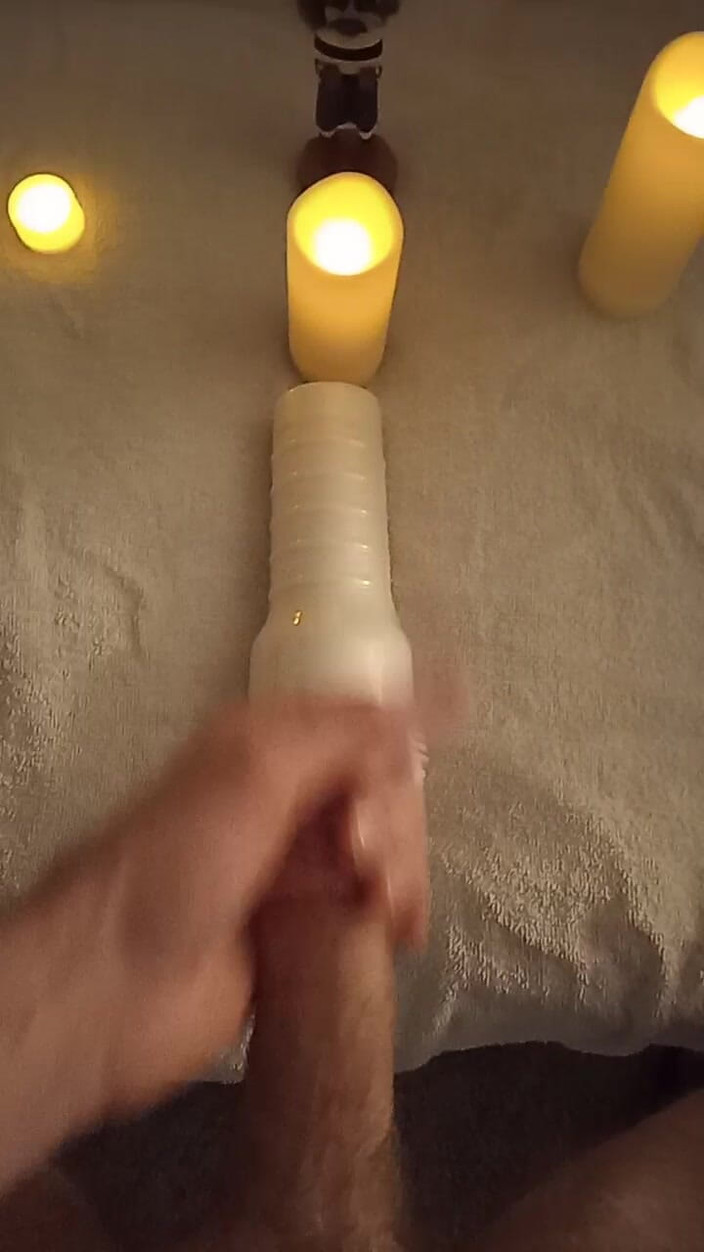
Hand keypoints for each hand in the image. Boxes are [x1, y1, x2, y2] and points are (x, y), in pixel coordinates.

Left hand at [98, 698, 427, 1109]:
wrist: (119, 983)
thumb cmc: (184, 859)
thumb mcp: (257, 769)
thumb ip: (341, 735)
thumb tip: (416, 710)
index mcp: (266, 746)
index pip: (355, 718)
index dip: (399, 725)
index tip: (458, 717)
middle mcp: (284, 798)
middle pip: (380, 788)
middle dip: (392, 815)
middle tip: (364, 856)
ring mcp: (295, 866)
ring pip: (383, 848)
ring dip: (399, 867)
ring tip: (380, 905)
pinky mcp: (306, 929)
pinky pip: (372, 907)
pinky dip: (394, 912)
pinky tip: (399, 932)